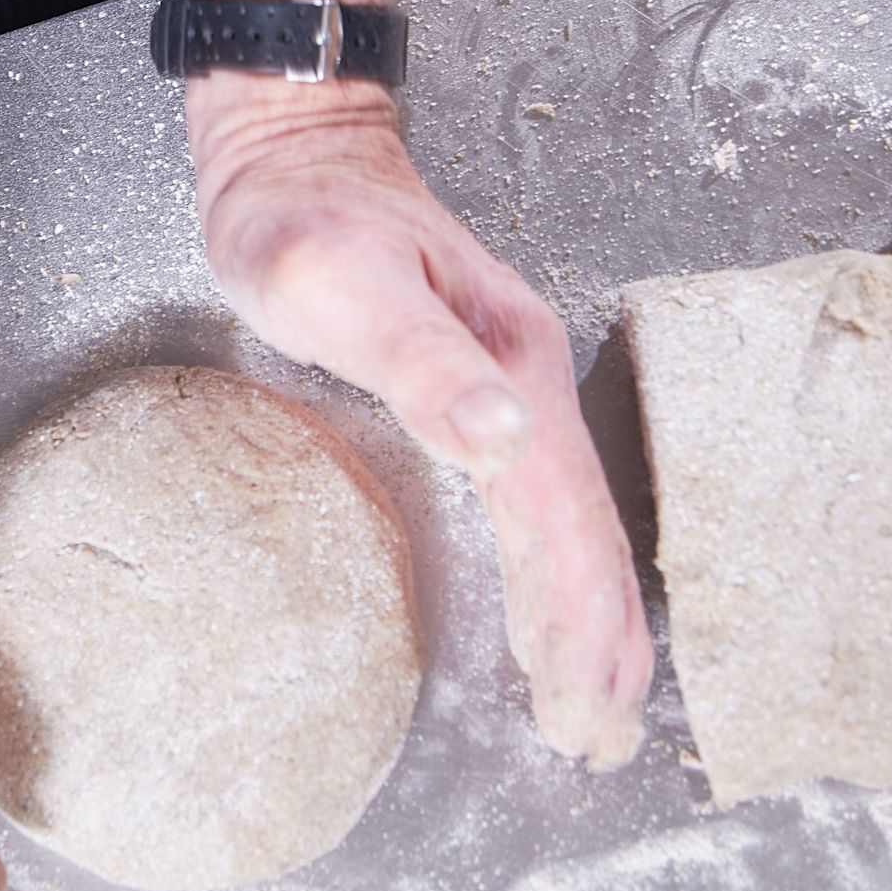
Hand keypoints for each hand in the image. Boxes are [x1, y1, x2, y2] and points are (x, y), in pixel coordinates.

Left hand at [188, 74, 651, 768]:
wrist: (294, 150)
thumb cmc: (302, 217)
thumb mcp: (341, 285)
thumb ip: (421, 362)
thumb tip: (506, 439)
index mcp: (511, 365)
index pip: (563, 517)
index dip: (580, 617)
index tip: (585, 709)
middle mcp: (526, 376)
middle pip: (583, 528)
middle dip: (598, 639)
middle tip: (595, 739)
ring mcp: (507, 380)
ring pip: (565, 518)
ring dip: (584, 612)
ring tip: (590, 698)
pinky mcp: (474, 383)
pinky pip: (532, 497)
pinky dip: (550, 565)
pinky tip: (544, 598)